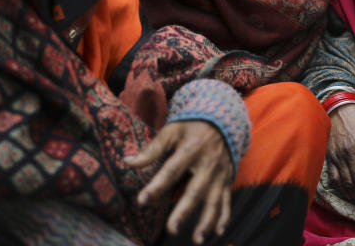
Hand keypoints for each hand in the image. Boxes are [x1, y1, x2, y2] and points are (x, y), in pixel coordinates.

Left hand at [125, 120, 232, 243]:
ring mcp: (219, 174)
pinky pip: (226, 200)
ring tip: (197, 240)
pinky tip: (218, 232)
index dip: (158, 185)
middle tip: (172, 228)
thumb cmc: (192, 127)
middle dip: (185, 210)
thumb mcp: (172, 131)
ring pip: (214, 200)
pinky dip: (224, 216)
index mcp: (191, 149)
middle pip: (195, 190)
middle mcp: (208, 163)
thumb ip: (152, 148)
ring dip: (207, 221)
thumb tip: (127, 161)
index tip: (143, 200)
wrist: (223, 121)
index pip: (172, 169)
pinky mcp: (226, 180)